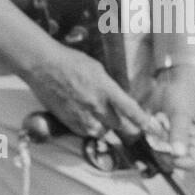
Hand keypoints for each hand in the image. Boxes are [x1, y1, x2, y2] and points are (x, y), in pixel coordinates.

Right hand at [24, 44, 152, 141]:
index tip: (150, 128)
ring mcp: (82, 116)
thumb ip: (109, 87)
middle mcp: (96, 105)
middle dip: (126, 127)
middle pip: (119, 126)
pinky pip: (86, 132)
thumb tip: (117, 99)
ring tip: (103, 119)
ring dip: (106, 128)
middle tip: (130, 128)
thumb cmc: (69, 62)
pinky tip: (87, 119)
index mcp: (105, 89)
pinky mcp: (69, 122)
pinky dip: (90, 129)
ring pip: (103, 132)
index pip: (130, 109)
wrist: (44, 66)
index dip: (142, 121)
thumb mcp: (97, 70)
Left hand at [142, 66, 194, 170]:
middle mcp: (188, 145)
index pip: (191, 163)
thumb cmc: (182, 95)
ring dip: (154, 143)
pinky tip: (152, 125)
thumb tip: (178, 154)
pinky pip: (153, 146)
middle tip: (157, 133)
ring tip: (156, 125)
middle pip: (173, 162)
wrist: (170, 80)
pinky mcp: (162, 138)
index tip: (165, 150)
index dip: (178, 162)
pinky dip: (149, 138)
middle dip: (162, 151)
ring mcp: (173, 142)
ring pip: (160, 155)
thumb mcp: (181, 113)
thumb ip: (179, 133)